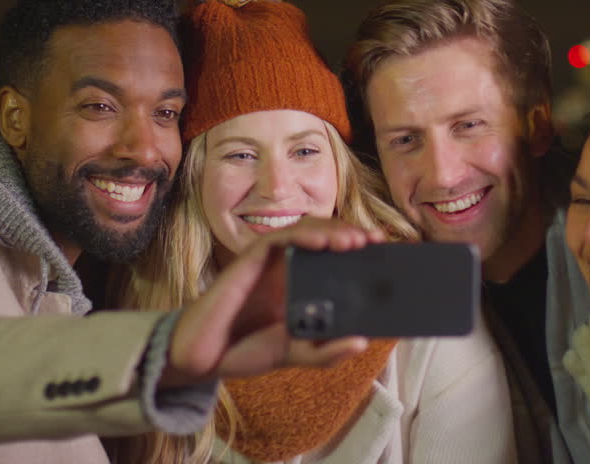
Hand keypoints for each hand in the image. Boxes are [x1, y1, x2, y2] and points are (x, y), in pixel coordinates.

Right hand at [163, 217, 382, 385]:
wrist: (205, 359)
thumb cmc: (247, 350)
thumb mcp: (297, 354)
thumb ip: (327, 352)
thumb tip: (362, 342)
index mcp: (300, 283)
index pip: (334, 255)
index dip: (358, 248)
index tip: (385, 251)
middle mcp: (287, 266)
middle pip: (324, 236)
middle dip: (352, 234)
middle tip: (376, 242)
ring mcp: (268, 261)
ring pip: (305, 229)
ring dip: (333, 230)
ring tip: (356, 241)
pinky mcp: (250, 259)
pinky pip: (280, 237)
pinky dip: (304, 235)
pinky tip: (324, 242)